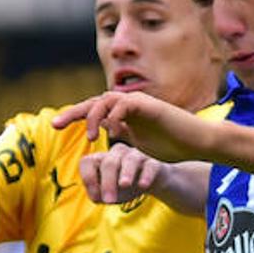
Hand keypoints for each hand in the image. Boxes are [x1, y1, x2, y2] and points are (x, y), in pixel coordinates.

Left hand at [52, 92, 216, 162]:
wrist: (198, 143)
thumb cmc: (173, 148)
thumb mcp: (140, 150)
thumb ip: (123, 146)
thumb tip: (107, 153)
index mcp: (124, 116)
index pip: (94, 111)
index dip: (74, 116)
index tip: (55, 126)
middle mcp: (129, 106)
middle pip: (95, 102)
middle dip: (74, 112)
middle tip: (57, 125)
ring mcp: (139, 103)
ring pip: (107, 99)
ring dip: (95, 115)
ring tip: (93, 137)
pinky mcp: (150, 105)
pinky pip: (125, 103)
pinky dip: (115, 115)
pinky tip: (114, 131)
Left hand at [79, 142, 162, 203]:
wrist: (147, 184)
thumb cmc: (122, 187)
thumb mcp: (107, 193)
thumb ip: (97, 194)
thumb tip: (98, 195)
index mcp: (101, 159)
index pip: (87, 162)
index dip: (88, 179)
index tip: (96, 198)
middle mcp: (117, 153)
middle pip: (109, 163)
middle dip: (107, 182)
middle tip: (109, 201)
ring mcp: (136, 155)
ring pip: (130, 160)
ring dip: (126, 173)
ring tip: (124, 185)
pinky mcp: (153, 162)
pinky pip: (150, 165)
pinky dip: (146, 175)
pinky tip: (143, 186)